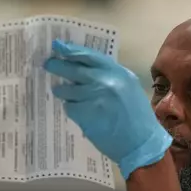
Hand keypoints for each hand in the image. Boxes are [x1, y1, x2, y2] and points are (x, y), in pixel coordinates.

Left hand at [44, 40, 171, 178]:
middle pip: (74, 70)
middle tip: (48, 65)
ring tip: (62, 93)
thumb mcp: (129, 88)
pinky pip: (70, 108)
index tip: (59, 47)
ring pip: (68, 90)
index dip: (72, 51)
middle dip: (58, 66)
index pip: (90, 56)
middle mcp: (105, 81)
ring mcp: (94, 97)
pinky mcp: (85, 114)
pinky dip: (71, 110)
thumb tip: (86, 70)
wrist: (142, 143)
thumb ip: (111, 77)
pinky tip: (80, 114)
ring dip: (63, 92)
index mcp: (118, 73)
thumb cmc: (138, 118)